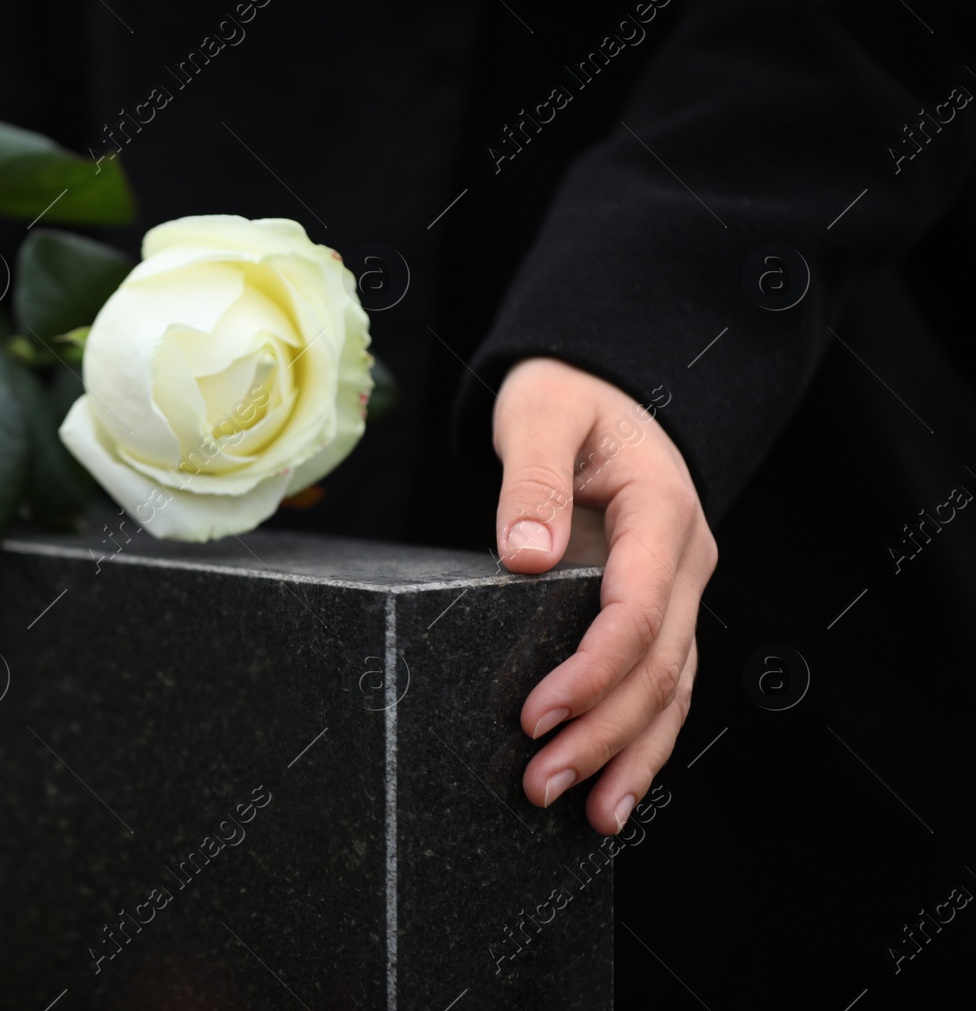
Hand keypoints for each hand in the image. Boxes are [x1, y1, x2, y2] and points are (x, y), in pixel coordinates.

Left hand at [491, 357, 715, 833]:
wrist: (605, 390)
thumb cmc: (568, 398)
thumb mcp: (541, 414)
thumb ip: (529, 479)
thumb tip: (520, 558)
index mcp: (661, 513)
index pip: (638, 612)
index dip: (591, 672)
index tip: (534, 716)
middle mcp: (684, 562)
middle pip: (657, 667)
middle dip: (603, 733)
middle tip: (541, 784)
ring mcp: (679, 591)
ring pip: (670, 690)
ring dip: (631, 756)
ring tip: (588, 816)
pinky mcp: (659, 611)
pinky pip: (661, 685)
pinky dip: (642, 740)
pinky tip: (614, 790)